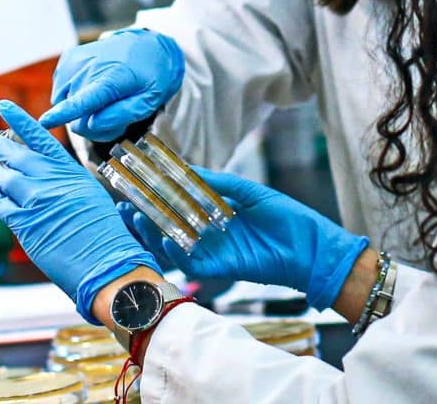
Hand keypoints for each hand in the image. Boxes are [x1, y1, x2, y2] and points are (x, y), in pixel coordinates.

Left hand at [0, 100, 160, 322]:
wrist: (106, 261)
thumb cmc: (104, 234)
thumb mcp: (91, 195)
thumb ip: (67, 182)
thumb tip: (47, 176)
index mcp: (70, 170)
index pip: (39, 138)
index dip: (19, 120)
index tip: (3, 106)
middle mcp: (51, 180)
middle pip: (16, 154)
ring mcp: (36, 200)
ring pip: (3, 177)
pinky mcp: (24, 223)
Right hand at [40, 29, 184, 141]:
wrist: (146, 46)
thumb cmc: (150, 77)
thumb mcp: (148, 101)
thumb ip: (121, 115)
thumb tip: (91, 124)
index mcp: (111, 78)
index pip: (83, 101)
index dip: (63, 114)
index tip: (44, 122)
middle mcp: (88, 66)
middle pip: (75, 115)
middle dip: (92, 123)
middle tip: (114, 116)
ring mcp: (74, 61)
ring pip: (64, 104)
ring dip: (82, 111)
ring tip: (105, 100)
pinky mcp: (67, 59)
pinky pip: (61, 92)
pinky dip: (74, 96)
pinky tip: (93, 88)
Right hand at [119, 167, 368, 310]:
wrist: (313, 248)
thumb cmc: (287, 217)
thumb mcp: (250, 193)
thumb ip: (218, 184)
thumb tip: (186, 168)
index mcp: (214, 213)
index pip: (178, 203)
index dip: (156, 196)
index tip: (136, 183)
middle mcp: (208, 233)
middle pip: (168, 225)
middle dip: (143, 216)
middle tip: (123, 204)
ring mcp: (211, 251)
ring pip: (172, 244)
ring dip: (152, 233)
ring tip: (135, 217)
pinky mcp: (219, 269)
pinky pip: (190, 263)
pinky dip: (175, 252)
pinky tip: (164, 238)